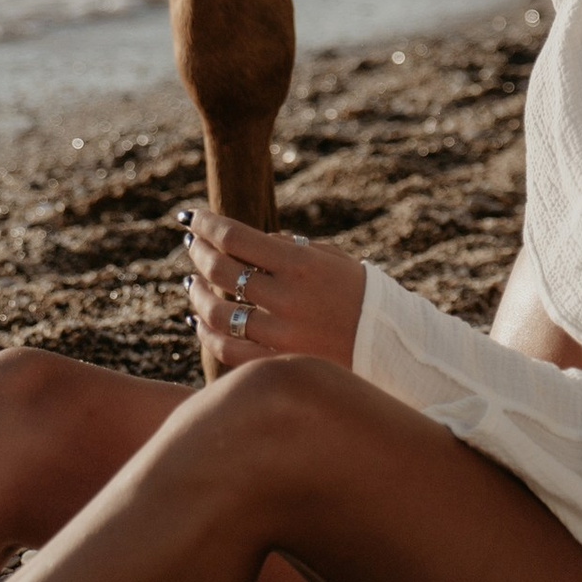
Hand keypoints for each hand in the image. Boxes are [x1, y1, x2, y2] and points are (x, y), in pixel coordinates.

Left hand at [179, 206, 363, 373]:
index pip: (235, 237)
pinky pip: (227, 351)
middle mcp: (287, 298)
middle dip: (199, 253)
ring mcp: (281, 336)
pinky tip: (200, 320)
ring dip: (198, 293)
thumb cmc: (358, 293)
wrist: (392, 345)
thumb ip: (285, 248)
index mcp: (300, 264)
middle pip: (221, 271)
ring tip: (193, 282)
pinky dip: (206, 333)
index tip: (190, 217)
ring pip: (217, 313)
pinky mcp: (279, 365)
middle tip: (192, 246)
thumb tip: (242, 241)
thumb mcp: (328, 258)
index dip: (205, 224)